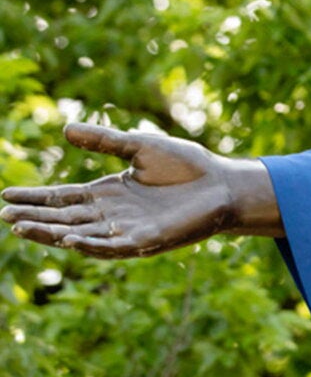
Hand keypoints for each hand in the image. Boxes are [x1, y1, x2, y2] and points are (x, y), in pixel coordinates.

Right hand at [0, 123, 278, 258]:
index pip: (62, 198)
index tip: (5, 197)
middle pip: (64, 219)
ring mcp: (126, 231)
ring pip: (79, 235)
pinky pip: (111, 247)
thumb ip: (105, 140)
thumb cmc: (187, 165)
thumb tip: (65, 129)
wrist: (223, 183)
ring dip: (52, 234)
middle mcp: (111, 215)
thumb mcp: (141, 146)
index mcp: (107, 193)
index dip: (35, 198)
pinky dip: (89, 245)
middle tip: (6, 217)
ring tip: (23, 228)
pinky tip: (69, 240)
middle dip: (34, 218)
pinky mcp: (145, 242)